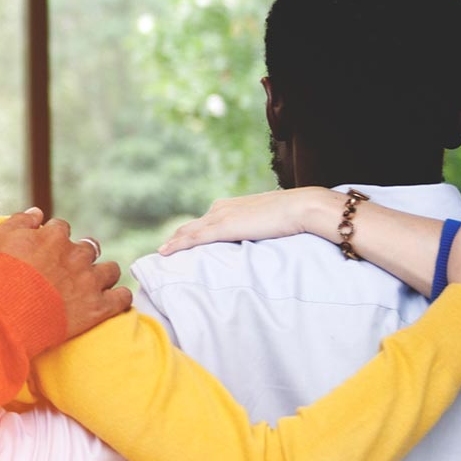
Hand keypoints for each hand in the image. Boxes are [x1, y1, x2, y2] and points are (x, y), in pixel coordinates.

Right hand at [0, 209, 130, 338]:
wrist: (4, 313)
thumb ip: (19, 221)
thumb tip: (37, 212)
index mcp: (54, 236)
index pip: (61, 229)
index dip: (54, 239)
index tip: (46, 251)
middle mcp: (77, 254)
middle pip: (89, 248)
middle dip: (80, 256)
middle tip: (67, 270)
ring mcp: (89, 281)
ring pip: (110, 270)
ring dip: (102, 274)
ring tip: (90, 284)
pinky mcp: (98, 307)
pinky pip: (121, 298)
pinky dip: (118, 298)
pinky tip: (108, 301)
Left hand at [160, 188, 332, 254]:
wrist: (301, 207)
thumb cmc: (292, 215)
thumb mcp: (266, 221)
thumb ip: (255, 228)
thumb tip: (256, 238)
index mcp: (230, 206)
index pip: (203, 221)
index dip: (189, 233)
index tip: (177, 242)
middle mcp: (220, 208)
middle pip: (190, 226)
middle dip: (175, 239)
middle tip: (163, 252)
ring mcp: (220, 217)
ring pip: (187, 232)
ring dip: (172, 243)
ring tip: (159, 255)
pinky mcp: (223, 227)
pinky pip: (193, 238)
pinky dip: (176, 246)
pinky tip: (163, 253)